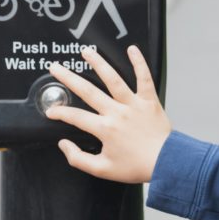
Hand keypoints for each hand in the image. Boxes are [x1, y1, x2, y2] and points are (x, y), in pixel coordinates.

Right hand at [45, 46, 169, 183]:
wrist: (166, 162)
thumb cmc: (137, 167)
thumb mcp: (103, 170)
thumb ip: (79, 158)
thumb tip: (64, 145)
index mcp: (105, 129)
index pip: (75, 117)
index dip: (60, 113)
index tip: (51, 111)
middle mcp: (117, 113)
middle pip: (88, 91)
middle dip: (69, 78)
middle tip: (56, 68)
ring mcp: (134, 104)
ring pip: (113, 79)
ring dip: (99, 64)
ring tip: (86, 52)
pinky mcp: (149, 101)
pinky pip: (144, 78)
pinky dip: (139, 63)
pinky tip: (132, 49)